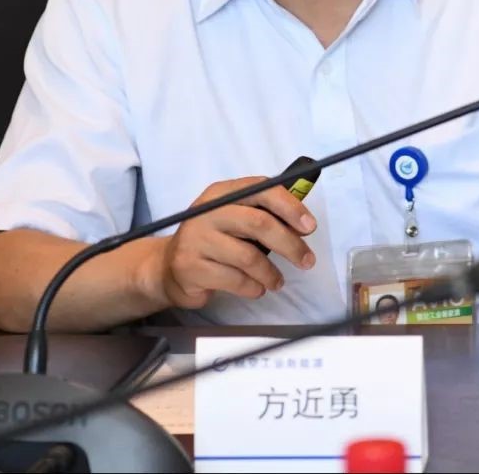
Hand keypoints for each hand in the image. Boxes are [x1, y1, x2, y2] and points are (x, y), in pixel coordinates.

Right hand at [152, 177, 316, 309]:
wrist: (168, 267)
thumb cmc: (213, 240)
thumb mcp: (234, 218)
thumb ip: (264, 215)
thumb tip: (303, 224)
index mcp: (222, 193)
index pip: (261, 190)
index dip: (290, 207)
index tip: (310, 227)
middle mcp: (207, 212)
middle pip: (258, 223)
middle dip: (289, 244)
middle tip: (307, 260)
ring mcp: (196, 239)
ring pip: (248, 257)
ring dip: (270, 273)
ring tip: (277, 282)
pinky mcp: (191, 267)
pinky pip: (234, 280)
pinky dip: (253, 287)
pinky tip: (257, 288)